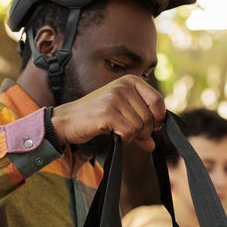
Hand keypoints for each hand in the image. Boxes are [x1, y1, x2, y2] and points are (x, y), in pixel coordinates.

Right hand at [50, 78, 165, 151]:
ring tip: (117, 131)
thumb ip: (141, 126)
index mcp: (130, 80)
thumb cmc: (96, 116)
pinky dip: (124, 140)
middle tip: (128, 133)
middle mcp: (123, 86)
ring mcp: (115, 98)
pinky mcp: (108, 113)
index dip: (158, 118)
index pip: (158, 101)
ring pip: (140, 127)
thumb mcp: (122, 114)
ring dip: (132, 136)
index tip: (151, 127)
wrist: (68, 120)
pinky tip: (114, 136)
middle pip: (150, 118)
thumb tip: (153, 145)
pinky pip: (129, 133)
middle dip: (143, 132)